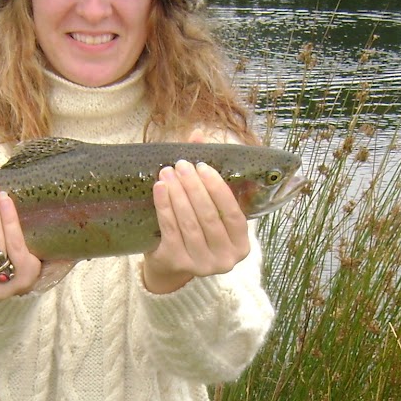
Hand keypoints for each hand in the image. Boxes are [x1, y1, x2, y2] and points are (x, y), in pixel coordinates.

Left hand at [142, 137, 251, 294]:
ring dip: (177, 194)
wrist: (169, 265)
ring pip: (189, 223)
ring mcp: (202, 265)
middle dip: (193, 187)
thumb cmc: (194, 230)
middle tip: (181, 164)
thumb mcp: (206, 207)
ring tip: (167, 172)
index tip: (203, 166)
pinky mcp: (178, 263)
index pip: (233, 213)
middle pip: (209, 217)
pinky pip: (171, 229)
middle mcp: (226, 259)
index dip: (217, 188)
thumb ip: (206, 175)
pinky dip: (164, 206)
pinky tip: (159, 189)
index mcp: (241, 244)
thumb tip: (198, 135)